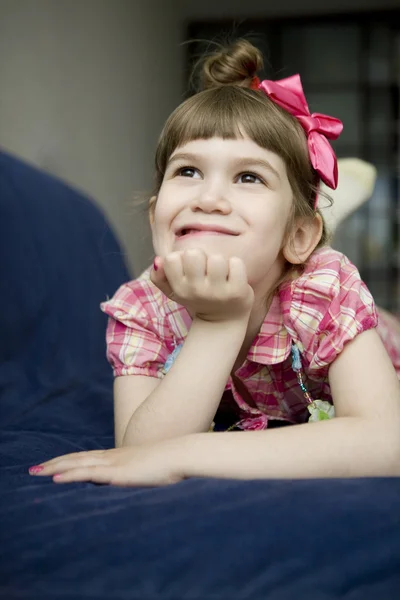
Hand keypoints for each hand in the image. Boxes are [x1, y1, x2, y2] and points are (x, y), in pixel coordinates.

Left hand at [28, 440, 185, 485]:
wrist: (181, 454)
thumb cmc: (168, 463)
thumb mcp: (146, 468)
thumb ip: (133, 472)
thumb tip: (124, 478)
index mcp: (118, 456)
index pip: (86, 457)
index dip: (67, 460)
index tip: (51, 465)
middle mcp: (111, 456)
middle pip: (76, 458)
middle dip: (54, 463)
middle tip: (33, 469)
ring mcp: (114, 463)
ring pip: (77, 464)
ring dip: (55, 468)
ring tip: (36, 472)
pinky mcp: (117, 472)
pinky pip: (88, 474)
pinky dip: (70, 475)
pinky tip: (56, 478)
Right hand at [151, 249, 253, 322]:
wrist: (223, 320)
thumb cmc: (198, 298)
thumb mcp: (174, 290)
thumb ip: (159, 276)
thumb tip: (158, 260)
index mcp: (179, 288)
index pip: (171, 258)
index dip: (182, 258)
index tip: (190, 269)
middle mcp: (196, 291)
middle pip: (194, 253)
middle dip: (202, 257)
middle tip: (207, 270)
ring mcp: (218, 292)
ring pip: (216, 258)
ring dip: (221, 262)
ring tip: (221, 274)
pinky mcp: (237, 291)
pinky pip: (236, 263)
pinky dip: (236, 266)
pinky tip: (233, 277)